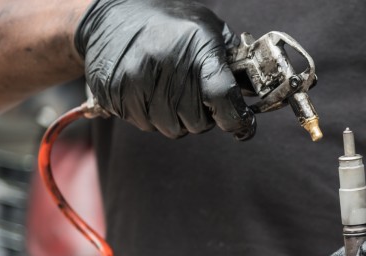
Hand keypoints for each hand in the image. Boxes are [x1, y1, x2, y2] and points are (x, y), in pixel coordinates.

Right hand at [74, 0, 255, 139]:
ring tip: (168, 90)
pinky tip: (148, 91)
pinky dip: (152, 116)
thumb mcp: (208, 30)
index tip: (243, 126)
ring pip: (173, 129)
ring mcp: (139, 81)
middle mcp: (167, 65)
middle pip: (199, 123)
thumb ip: (234, 61)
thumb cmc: (169, 24)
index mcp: (197, 49)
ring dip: (177, 118)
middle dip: (203, 116)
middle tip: (194, 94)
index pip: (223, 98)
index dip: (238, 119)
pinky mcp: (118, 94)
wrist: (110, 16)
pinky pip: (147, 126)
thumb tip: (256, 92)